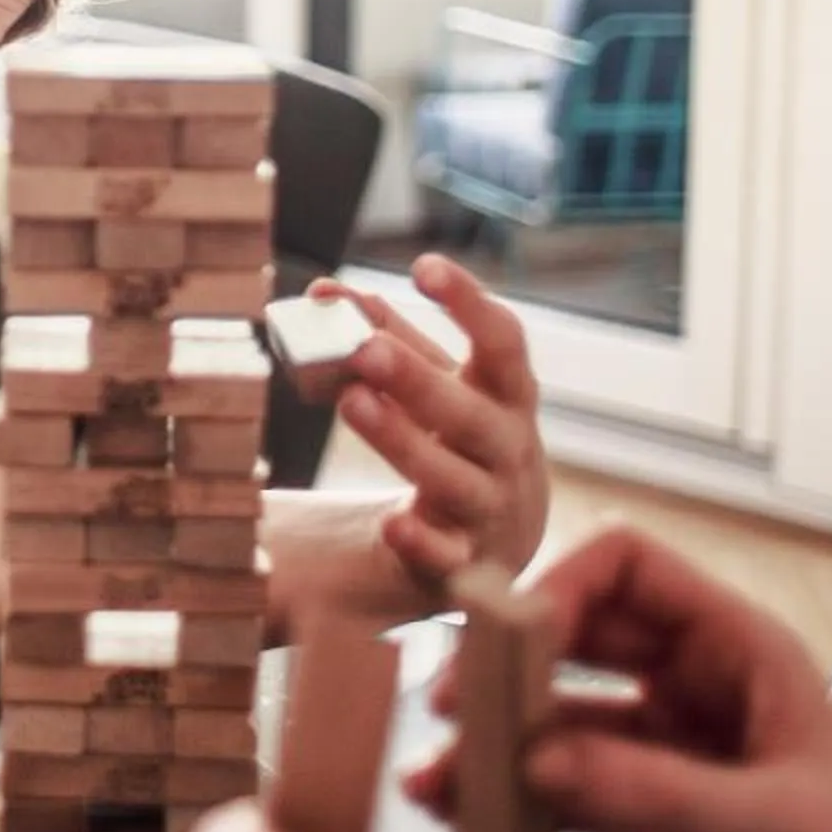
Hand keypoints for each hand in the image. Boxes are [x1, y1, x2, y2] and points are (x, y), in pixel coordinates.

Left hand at [312, 258, 547, 590]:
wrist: (495, 537)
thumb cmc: (457, 435)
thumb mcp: (436, 383)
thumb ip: (383, 335)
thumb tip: (322, 293)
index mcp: (508, 395)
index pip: (503, 342)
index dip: (469, 303)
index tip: (424, 268)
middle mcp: (508, 450)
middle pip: (471, 414)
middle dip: (419, 380)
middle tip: (365, 348)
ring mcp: (490, 508)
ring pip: (452, 479)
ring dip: (403, 442)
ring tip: (352, 402)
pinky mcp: (465, 564)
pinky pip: (447, 556)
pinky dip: (421, 542)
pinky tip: (393, 524)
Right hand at [401, 526, 831, 831]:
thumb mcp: (795, 824)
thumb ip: (664, 791)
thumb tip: (546, 761)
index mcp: (748, 653)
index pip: (632, 569)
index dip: (563, 587)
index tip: (509, 639)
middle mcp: (711, 693)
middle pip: (585, 642)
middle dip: (513, 667)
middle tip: (453, 708)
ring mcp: (695, 759)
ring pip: (576, 727)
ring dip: (512, 748)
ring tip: (449, 784)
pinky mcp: (688, 824)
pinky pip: (591, 798)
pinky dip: (540, 812)